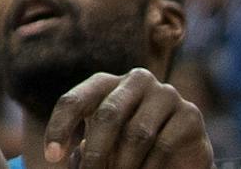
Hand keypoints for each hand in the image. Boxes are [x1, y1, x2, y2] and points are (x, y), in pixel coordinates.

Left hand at [44, 70, 208, 168]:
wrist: (181, 155)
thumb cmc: (130, 148)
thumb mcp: (103, 144)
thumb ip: (84, 148)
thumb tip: (59, 158)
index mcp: (105, 83)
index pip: (74, 101)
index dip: (59, 128)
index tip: (51, 157)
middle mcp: (135, 80)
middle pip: (107, 115)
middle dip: (96, 153)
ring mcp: (165, 94)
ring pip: (136, 133)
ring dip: (124, 164)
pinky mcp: (189, 114)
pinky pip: (163, 145)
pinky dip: (149, 168)